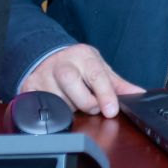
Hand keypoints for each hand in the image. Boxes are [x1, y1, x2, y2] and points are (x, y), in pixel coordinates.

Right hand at [19, 44, 142, 116]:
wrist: (48, 57)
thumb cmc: (78, 66)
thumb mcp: (100, 69)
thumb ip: (118, 84)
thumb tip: (138, 94)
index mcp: (83, 56)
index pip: (96, 75)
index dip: (105, 94)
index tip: (111, 110)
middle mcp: (61, 62)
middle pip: (71, 82)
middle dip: (85, 102)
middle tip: (91, 107)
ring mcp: (43, 74)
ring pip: (57, 98)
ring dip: (69, 108)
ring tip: (73, 103)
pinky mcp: (29, 87)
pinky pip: (41, 105)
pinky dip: (52, 111)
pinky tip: (57, 106)